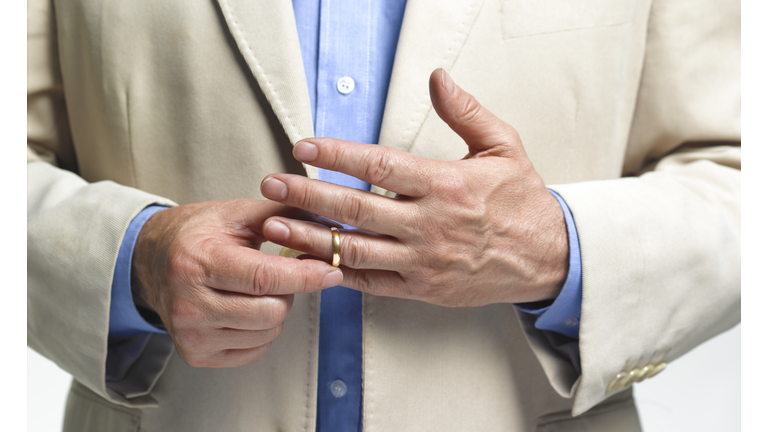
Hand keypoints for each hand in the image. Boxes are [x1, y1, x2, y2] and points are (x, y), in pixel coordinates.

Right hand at [132, 199, 342, 366]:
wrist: (149, 261)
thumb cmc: (195, 234)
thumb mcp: (233, 214)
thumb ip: (279, 216)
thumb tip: (324, 224)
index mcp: (197, 263)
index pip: (264, 278)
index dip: (305, 276)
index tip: (331, 271)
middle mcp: (189, 304)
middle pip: (271, 312)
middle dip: (289, 292)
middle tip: (279, 274)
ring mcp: (191, 335)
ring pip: (267, 333)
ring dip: (276, 311)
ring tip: (257, 289)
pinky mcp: (197, 355)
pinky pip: (255, 350)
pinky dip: (262, 330)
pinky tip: (247, 308)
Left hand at [259, 69, 567, 306]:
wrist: (549, 258)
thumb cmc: (523, 203)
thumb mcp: (504, 146)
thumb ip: (465, 112)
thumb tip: (438, 78)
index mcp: (446, 185)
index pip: (379, 166)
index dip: (336, 155)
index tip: (305, 147)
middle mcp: (430, 224)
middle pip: (356, 208)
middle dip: (308, 195)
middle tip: (273, 185)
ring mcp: (424, 260)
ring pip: (355, 248)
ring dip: (311, 237)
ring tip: (276, 224)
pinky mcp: (422, 287)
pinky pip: (373, 282)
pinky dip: (340, 272)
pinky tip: (314, 261)